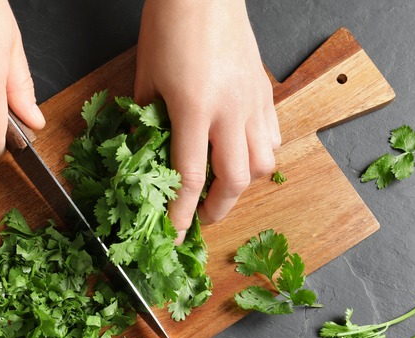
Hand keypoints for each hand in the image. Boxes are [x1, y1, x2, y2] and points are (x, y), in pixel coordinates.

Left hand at [135, 0, 280, 242]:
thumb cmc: (169, 26)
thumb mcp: (145, 77)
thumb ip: (144, 120)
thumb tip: (141, 153)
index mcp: (194, 108)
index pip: (191, 176)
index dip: (182, 212)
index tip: (174, 234)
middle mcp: (230, 110)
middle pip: (236, 179)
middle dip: (218, 209)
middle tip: (201, 217)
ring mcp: (253, 101)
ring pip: (264, 162)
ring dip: (244, 185)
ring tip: (224, 189)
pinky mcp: (265, 90)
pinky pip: (273, 135)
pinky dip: (261, 155)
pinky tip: (243, 154)